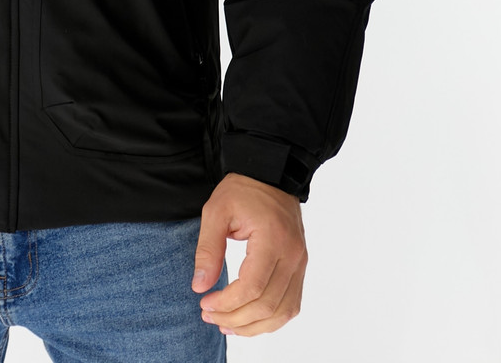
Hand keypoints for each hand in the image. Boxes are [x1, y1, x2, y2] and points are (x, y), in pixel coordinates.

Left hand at [192, 172, 306, 336]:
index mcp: (272, 239)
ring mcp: (300, 264)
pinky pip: (291, 304)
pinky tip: (248, 320)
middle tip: (209, 315)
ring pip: (282, 312)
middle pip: (267, 305)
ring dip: (253, 326)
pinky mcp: (300, 268)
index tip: (204, 303)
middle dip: (235, 318)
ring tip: (226, 324)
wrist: (270, 175)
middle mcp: (293, 256)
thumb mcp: (216, 211)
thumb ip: (208, 249)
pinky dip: (270, 319)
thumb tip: (200, 285)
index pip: (253, 287)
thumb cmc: (242, 190)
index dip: (227, 303)